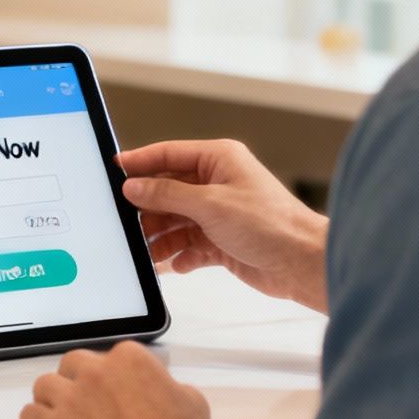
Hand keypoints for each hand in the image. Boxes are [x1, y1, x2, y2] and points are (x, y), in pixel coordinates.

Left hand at [21, 342, 219, 418]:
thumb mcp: (194, 407)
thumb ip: (175, 390)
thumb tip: (171, 393)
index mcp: (130, 360)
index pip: (111, 356)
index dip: (111, 377)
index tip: (112, 392)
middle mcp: (96, 372)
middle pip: (73, 365)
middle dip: (76, 381)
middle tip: (84, 402)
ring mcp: (71, 398)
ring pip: (44, 386)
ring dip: (51, 400)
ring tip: (59, 417)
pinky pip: (29, 416)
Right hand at [119, 140, 328, 311]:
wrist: (303, 263)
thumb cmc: (272, 225)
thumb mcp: (210, 205)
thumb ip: (167, 195)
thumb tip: (135, 187)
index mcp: (219, 160)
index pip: (169, 154)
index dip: (140, 162)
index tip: (115, 171)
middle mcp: (218, 183)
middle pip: (168, 191)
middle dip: (148, 209)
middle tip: (126, 224)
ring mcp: (219, 213)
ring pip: (176, 221)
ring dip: (161, 237)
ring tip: (147, 252)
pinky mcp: (223, 241)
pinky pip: (190, 245)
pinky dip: (180, 256)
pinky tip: (175, 264)